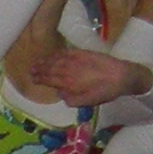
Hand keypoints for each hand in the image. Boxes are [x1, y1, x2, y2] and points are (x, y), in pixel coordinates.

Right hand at [26, 45, 150, 107]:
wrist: (121, 75)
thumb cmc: (105, 91)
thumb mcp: (88, 102)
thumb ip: (71, 100)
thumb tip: (60, 94)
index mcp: (69, 83)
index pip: (50, 79)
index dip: (40, 79)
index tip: (33, 79)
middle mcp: (69, 69)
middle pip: (50, 68)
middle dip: (40, 69)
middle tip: (31, 70)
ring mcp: (75, 59)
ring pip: (56, 59)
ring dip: (45, 61)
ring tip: (37, 62)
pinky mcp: (82, 52)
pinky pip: (65, 52)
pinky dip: (57, 53)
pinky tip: (53, 54)